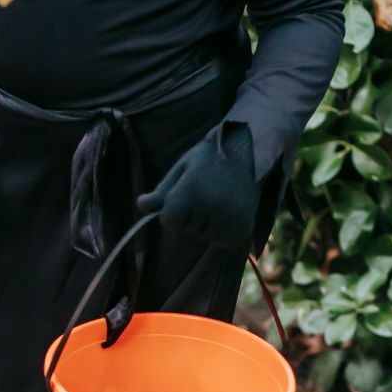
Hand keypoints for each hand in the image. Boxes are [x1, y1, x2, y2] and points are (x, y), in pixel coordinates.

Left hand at [136, 124, 260, 249]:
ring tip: (220, 198)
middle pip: (185, 228)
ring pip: (204, 235)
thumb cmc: (210, 158)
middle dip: (191, 215)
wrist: (250, 150)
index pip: (168, 220)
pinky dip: (222, 230)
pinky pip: (222, 240)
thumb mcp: (182, 168)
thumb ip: (161, 191)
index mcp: (192, 190)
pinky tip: (229, 211)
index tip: (185, 193)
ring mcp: (230, 219)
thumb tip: (141, 206)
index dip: (173, 209)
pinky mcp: (243, 228)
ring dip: (207, 223)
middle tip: (208, 191)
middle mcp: (211, 206)